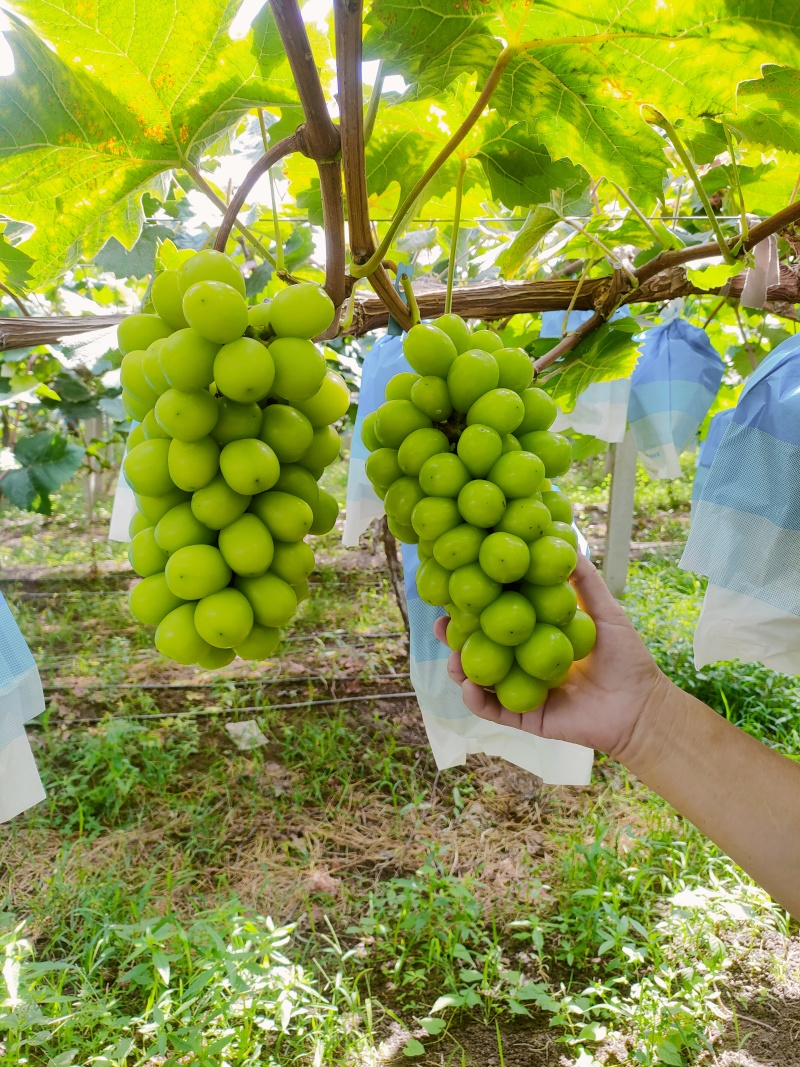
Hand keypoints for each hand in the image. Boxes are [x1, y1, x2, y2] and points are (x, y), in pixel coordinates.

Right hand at [434, 553, 673, 758]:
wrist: (640, 706)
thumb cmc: (626, 658)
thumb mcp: (604, 611)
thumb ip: (584, 580)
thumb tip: (567, 541)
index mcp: (537, 636)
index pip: (500, 617)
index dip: (477, 604)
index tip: (458, 587)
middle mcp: (523, 661)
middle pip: (480, 646)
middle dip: (455, 635)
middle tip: (440, 623)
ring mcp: (521, 689)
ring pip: (480, 678)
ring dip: (459, 668)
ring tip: (453, 658)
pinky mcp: (525, 715)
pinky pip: (493, 710)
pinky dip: (476, 700)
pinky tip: (469, 687)